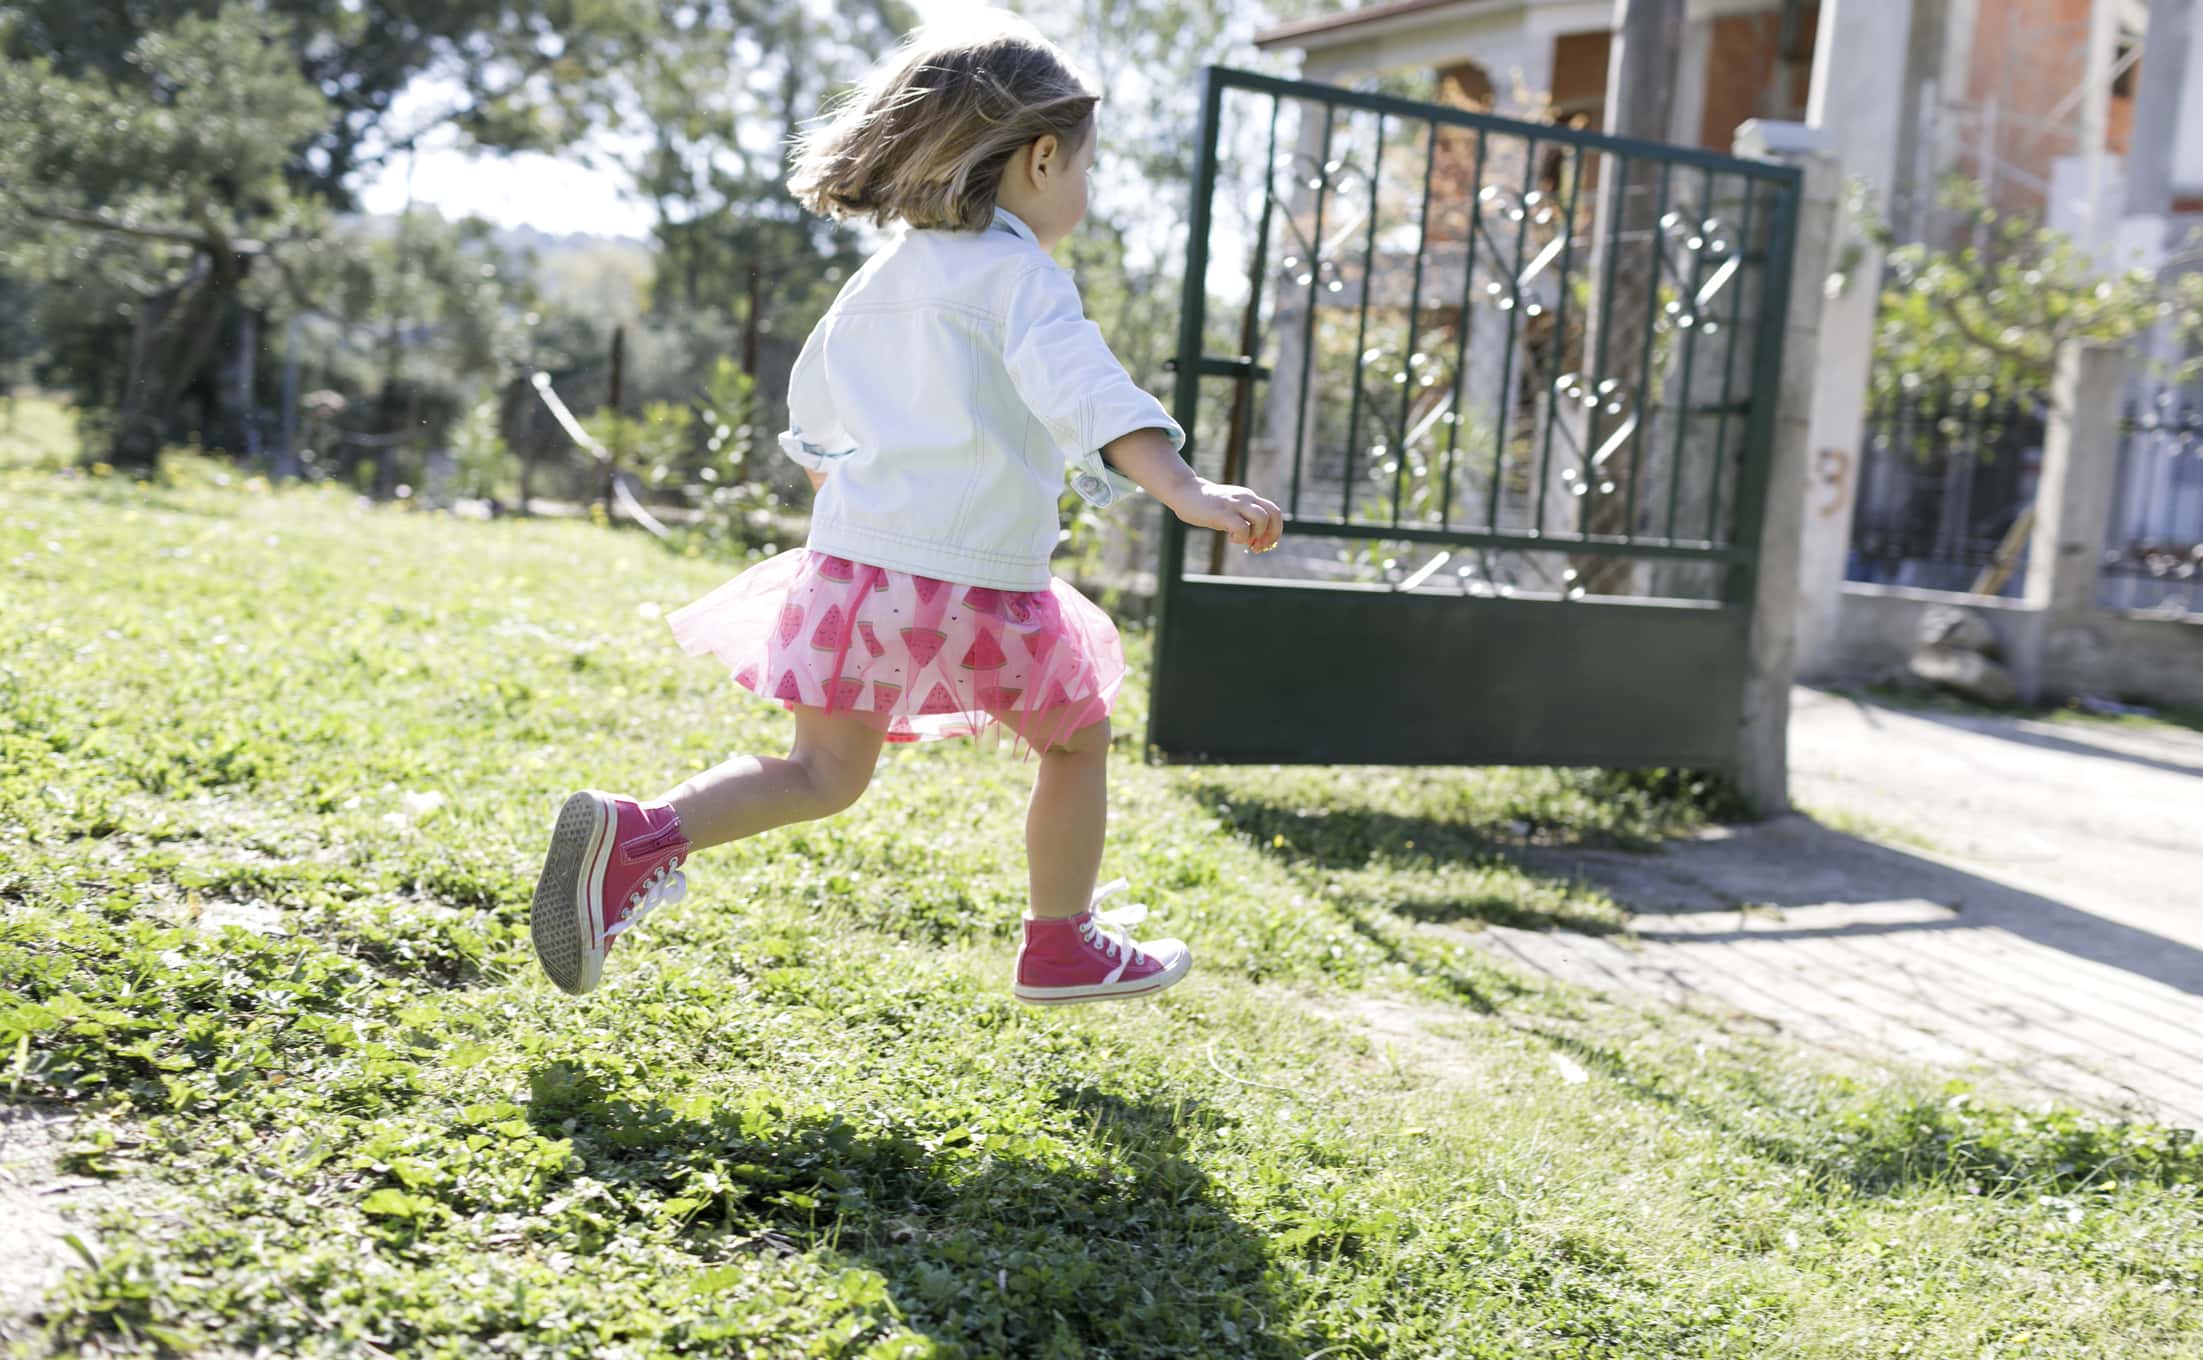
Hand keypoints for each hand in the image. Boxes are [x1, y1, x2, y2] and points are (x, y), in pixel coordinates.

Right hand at [1168, 479, 1283, 552]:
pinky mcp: (1222, 513)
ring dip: (1256, 535)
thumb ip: (1243, 518)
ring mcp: (1235, 504)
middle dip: (1271, 535)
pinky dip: (1240, 537)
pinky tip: (1230, 538)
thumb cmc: (1207, 505)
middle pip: (1274, 514)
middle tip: (1257, 547)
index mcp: (1249, 497)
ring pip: (1261, 519)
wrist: (1186, 492)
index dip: (1275, 530)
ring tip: (1242, 540)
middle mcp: (1246, 498)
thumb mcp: (1230, 508)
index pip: (1274, 512)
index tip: (1263, 543)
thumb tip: (1254, 539)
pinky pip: (1242, 527)